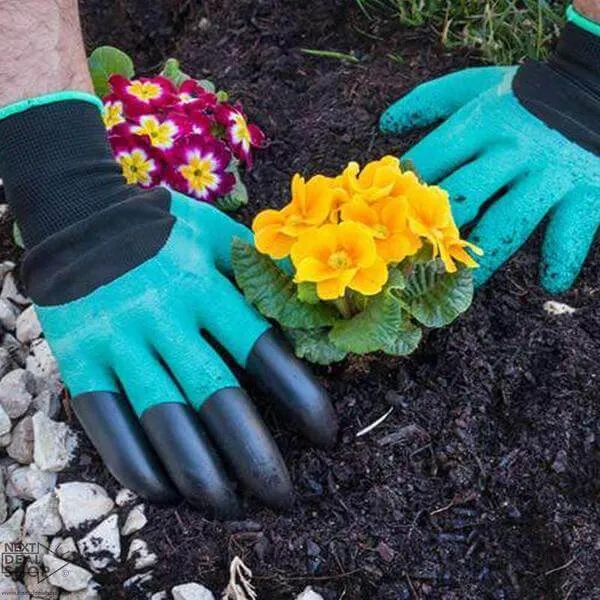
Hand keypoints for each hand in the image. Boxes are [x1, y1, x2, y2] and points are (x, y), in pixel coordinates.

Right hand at [0, 95, 337, 515]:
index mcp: (204, 282)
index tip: (327, 437)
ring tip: (231, 508)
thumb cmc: (163, 229)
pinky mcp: (79, 358)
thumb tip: (313, 313)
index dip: (300, 398)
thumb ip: (260, 270)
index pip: (263, 349)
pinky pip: (105, 421)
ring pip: (162, 418)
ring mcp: (117, 338)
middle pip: (215, 395)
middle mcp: (162, 313)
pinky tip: (166, 492)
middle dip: (254, 455)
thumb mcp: (216, 231)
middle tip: (285, 498)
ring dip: (199, 473)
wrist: (78, 216)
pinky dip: (135, 463)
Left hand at [380, 21, 599, 292]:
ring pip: (508, 223)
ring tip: (470, 284)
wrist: (597, 81)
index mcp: (482, 122)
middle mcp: (513, 149)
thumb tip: (385, 123)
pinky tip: (549, 283)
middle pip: (465, 198)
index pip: (432, 160)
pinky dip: (561, 259)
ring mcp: (551, 172)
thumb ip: (430, 101)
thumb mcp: (478, 85)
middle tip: (418, 263)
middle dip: (437, 233)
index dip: (406, 191)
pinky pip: (571, 231)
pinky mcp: (588, 190)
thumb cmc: (529, 89)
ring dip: (486, 259)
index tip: (388, 220)